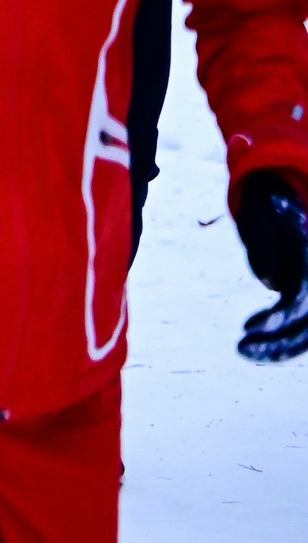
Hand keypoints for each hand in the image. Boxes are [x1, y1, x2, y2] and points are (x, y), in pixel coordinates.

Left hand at [236, 172, 307, 362]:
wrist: (289, 193)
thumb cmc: (274, 199)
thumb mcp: (263, 207)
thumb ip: (265, 239)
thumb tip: (271, 283)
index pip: (303, 297)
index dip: (280, 318)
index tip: (250, 327)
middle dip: (280, 342)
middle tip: (241, 349)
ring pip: (307, 328)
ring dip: (280, 345)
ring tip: (244, 349)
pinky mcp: (306, 290)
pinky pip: (301, 322)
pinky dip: (281, 335)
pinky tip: (255, 337)